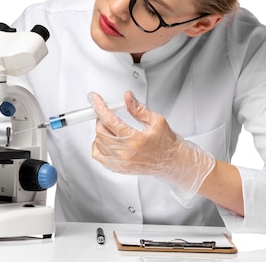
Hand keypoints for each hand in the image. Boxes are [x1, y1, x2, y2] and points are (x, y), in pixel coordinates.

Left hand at [90, 91, 215, 199]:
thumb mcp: (156, 121)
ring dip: (100, 131)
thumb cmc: (166, 142)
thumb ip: (138, 109)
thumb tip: (127, 97)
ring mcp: (121, 163)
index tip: (94, 99)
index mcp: (135, 140)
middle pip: (101, 131)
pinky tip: (106, 140)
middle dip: (101, 118)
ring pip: (98, 143)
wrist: (171, 161)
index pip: (110, 120)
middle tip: (107, 112)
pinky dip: (97, 145)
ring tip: (110, 126)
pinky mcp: (118, 168)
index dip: (100, 107)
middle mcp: (126, 153)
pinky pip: (98, 156)